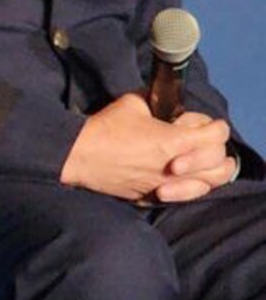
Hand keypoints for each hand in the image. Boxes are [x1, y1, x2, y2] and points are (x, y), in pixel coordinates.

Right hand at [60, 92, 228, 201]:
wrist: (79, 155)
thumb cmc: (105, 128)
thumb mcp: (133, 103)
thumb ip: (156, 102)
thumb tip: (163, 102)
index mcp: (174, 141)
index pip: (216, 135)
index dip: (216, 126)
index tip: (210, 124)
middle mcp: (176, 168)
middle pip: (220, 164)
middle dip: (216, 149)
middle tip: (204, 141)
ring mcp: (166, 185)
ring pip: (208, 185)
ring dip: (211, 172)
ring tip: (203, 163)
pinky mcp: (154, 196)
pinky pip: (185, 196)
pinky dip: (191, 186)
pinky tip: (184, 178)